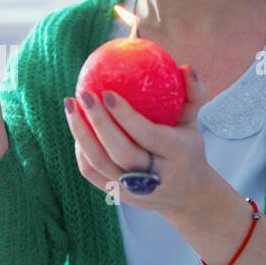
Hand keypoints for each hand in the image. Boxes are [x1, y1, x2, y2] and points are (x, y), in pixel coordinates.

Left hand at [64, 65, 210, 215]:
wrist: (187, 196)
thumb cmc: (187, 149)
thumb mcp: (194, 124)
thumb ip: (194, 94)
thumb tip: (185, 67)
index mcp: (177, 154)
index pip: (148, 135)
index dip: (125, 116)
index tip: (107, 92)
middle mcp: (156, 176)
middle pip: (121, 152)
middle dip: (98, 122)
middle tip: (83, 94)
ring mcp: (135, 190)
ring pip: (100, 165)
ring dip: (81, 134)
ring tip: (70, 106)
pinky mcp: (118, 197)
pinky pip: (92, 174)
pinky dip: (81, 152)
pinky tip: (76, 128)